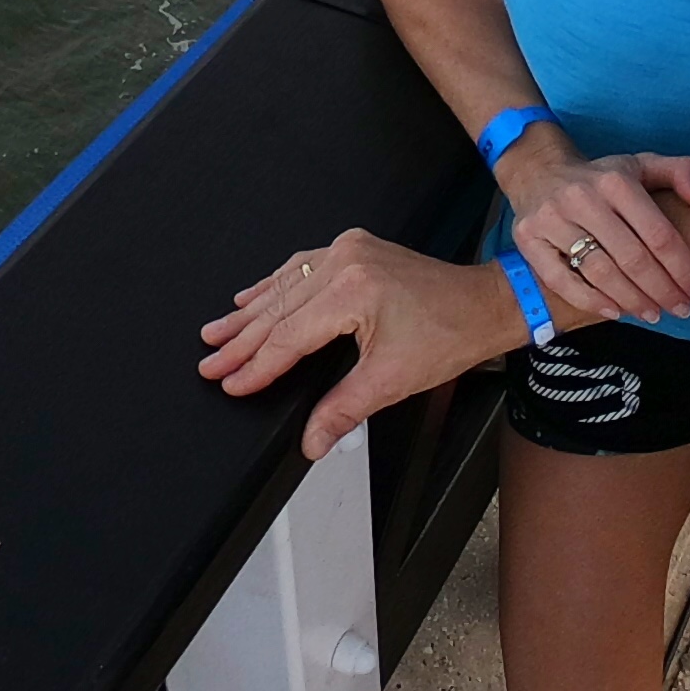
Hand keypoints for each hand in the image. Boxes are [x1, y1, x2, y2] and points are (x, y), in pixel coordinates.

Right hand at [198, 231, 522, 457]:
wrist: (482, 304)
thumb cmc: (446, 336)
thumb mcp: (390, 381)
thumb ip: (342, 410)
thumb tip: (310, 442)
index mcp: (353, 291)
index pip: (289, 336)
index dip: (256, 365)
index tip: (228, 382)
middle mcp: (346, 260)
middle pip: (281, 307)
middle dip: (241, 338)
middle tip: (208, 359)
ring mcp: (350, 249)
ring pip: (286, 284)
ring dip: (251, 310)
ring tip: (217, 330)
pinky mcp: (355, 248)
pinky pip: (303, 266)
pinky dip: (276, 285)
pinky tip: (254, 295)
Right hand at [499, 131, 689, 323]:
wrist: (538, 170)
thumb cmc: (601, 177)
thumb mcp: (640, 165)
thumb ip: (680, 172)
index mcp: (615, 180)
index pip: (657, 232)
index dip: (682, 266)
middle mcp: (582, 197)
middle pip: (631, 257)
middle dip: (661, 290)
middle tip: (681, 309)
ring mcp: (552, 219)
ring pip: (599, 272)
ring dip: (631, 300)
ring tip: (653, 314)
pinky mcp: (529, 239)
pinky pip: (560, 280)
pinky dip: (590, 301)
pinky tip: (614, 312)